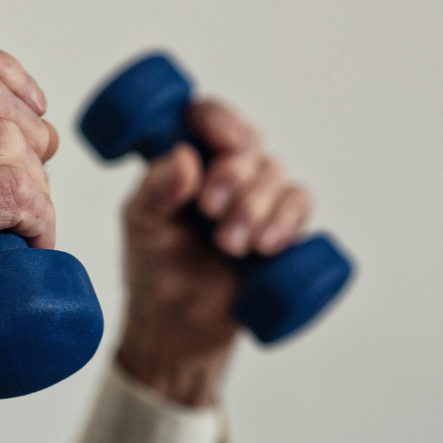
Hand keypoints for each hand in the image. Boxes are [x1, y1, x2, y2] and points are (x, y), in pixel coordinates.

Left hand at [116, 99, 310, 407]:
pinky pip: (300, 203)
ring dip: (257, 206)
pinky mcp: (281, 226)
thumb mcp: (142, 226)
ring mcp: (256, 196)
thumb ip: (155, 190)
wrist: (178, 325)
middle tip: (211, 212)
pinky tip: (270, 244)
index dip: (219, 120)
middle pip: (247, 144)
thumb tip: (184, 156)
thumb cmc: (154, 267)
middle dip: (234, 175)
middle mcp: (224, 170)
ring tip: (231, 246)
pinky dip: (289, 219)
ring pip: (275, 174)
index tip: (220, 141)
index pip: (207, 117)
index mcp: (186, 158)